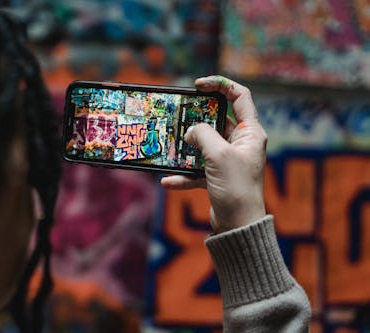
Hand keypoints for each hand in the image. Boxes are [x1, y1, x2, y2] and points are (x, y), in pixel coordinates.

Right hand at [161, 76, 266, 232]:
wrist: (238, 226)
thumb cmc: (235, 187)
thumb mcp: (219, 155)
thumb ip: (203, 135)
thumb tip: (190, 131)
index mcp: (250, 132)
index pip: (239, 96)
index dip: (220, 85)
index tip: (198, 85)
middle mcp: (241, 143)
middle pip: (217, 120)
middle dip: (195, 119)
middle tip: (178, 117)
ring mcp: (228, 160)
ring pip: (204, 145)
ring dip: (186, 148)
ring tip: (170, 147)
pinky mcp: (218, 176)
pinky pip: (197, 169)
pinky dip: (183, 174)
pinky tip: (169, 181)